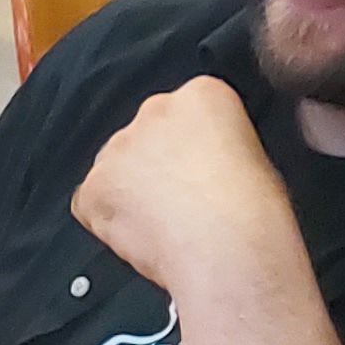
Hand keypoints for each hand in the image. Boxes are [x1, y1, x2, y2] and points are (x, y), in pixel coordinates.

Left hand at [70, 75, 302, 306]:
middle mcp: (154, 109)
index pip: (185, 112)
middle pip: (146, 135)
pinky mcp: (93, 187)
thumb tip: (200, 164)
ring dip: (130, 190)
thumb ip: (216, 145)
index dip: (192, 150)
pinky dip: (107, 219)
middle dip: (155, 165)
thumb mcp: (253, 156)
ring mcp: (118, 147)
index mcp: (202, 94)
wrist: (228, 250)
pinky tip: (140, 235)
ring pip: (115, 166)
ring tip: (163, 224)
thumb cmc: (254, 213)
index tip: (202, 173)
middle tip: (179, 202)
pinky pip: (90, 202)